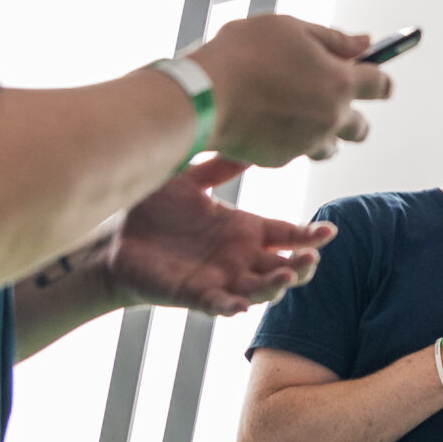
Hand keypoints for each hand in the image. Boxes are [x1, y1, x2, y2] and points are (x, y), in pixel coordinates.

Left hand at [101, 157, 336, 316]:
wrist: (113, 236)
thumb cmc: (152, 208)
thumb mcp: (190, 180)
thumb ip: (220, 165)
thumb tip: (250, 135)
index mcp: (245, 229)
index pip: (287, 235)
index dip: (309, 236)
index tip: (329, 231)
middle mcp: (239, 257)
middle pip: (285, 267)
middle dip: (302, 266)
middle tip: (311, 258)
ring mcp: (220, 278)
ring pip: (260, 289)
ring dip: (274, 287)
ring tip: (283, 277)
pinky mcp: (195, 294)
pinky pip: (218, 304)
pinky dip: (230, 306)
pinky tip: (239, 304)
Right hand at [190, 16, 389, 166]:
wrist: (205, 94)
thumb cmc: (245, 53)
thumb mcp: (291, 29)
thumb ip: (333, 39)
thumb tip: (365, 42)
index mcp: (340, 83)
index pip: (381, 85)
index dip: (380, 80)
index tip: (373, 76)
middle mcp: (330, 118)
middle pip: (361, 127)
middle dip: (352, 114)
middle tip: (328, 97)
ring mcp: (306, 143)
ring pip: (330, 146)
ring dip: (321, 132)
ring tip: (292, 110)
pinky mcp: (281, 159)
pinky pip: (295, 152)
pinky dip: (287, 139)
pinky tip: (266, 119)